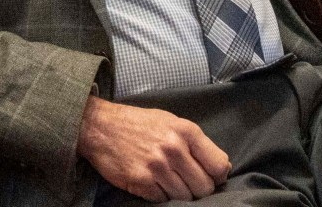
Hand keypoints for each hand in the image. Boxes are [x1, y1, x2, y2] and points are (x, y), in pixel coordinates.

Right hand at [78, 97, 228, 201]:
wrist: (100, 127)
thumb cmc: (139, 124)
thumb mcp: (172, 122)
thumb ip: (195, 143)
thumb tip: (220, 169)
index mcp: (186, 131)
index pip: (218, 165)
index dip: (217, 176)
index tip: (211, 177)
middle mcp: (174, 148)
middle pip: (204, 186)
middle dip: (200, 189)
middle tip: (188, 183)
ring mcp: (157, 166)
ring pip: (185, 197)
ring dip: (180, 194)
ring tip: (170, 182)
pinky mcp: (141, 181)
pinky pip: (164, 200)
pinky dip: (162, 196)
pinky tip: (155, 184)